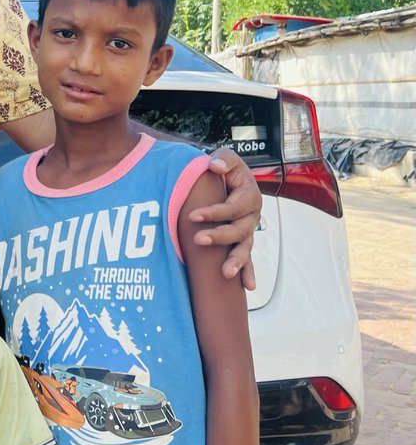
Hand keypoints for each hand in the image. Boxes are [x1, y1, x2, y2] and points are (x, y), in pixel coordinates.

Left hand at [189, 148, 261, 289]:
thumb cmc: (226, 168)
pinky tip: (247, 286)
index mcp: (249, 196)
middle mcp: (251, 216)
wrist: (229, 177)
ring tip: (226, 273)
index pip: (232, 207)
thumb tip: (215, 166)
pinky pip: (248, 259)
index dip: (214, 212)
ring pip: (245, 248)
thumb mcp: (226, 157)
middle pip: (238, 230)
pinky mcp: (242, 241)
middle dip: (219, 236)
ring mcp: (248, 231)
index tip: (193, 215)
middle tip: (198, 239)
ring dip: (236, 261)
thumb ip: (223, 158)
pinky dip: (248, 272)